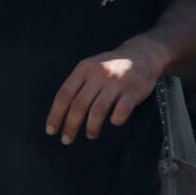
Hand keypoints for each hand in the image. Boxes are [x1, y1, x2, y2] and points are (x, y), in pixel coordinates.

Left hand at [45, 38, 165, 143]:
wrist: (144, 54)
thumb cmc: (112, 65)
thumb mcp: (92, 67)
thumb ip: (78, 84)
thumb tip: (60, 112)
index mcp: (85, 68)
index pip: (64, 94)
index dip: (56, 115)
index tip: (51, 131)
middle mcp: (99, 74)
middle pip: (79, 105)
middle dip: (70, 126)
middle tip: (67, 139)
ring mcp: (117, 82)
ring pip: (97, 111)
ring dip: (91, 127)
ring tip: (90, 134)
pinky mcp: (134, 90)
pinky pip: (120, 111)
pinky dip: (115, 120)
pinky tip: (114, 121)